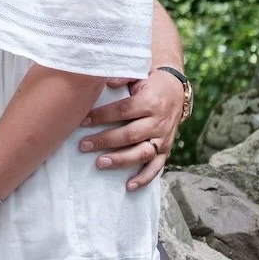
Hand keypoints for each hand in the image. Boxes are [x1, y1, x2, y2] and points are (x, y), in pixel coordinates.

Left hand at [78, 71, 183, 189]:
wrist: (176, 90)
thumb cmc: (149, 81)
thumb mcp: (138, 73)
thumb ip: (122, 76)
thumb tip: (104, 80)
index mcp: (150, 102)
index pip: (122, 111)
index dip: (102, 116)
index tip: (82, 120)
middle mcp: (158, 122)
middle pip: (130, 134)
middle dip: (105, 141)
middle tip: (83, 145)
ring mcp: (163, 138)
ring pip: (142, 153)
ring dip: (121, 160)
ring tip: (100, 163)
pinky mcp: (166, 149)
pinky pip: (157, 167)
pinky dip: (144, 178)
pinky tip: (129, 186)